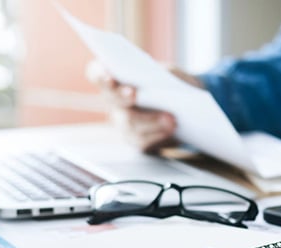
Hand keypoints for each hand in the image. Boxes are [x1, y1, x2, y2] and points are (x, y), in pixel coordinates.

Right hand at [86, 61, 202, 153]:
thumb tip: (161, 82)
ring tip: (170, 118)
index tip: (109, 77)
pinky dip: (157, 135)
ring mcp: (122, 122)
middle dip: (122, 96)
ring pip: (128, 123)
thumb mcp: (171, 73)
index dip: (99, 75)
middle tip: (134, 94)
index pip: (97, 73)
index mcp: (116, 77)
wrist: (184, 109)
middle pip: (111, 98)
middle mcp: (114, 100)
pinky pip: (141, 141)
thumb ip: (163, 73)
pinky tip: (170, 130)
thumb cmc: (172, 84)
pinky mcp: (135, 139)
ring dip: (150, 120)